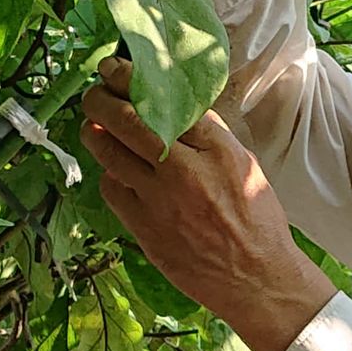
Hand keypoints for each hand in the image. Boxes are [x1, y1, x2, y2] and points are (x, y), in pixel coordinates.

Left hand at [82, 57, 334, 350]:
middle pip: (127, 120)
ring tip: (93, 126)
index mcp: (218, 149)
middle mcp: (185, 170)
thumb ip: (210, 137)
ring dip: (94, 132)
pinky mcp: (144, 227)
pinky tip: (115, 170)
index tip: (117, 69)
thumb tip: (174, 110)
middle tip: (96, 92)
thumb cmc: (257, 223)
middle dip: (101, 99)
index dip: (132, 79)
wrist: (256, 280)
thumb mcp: (246, 167)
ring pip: (108, 152)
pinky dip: (108, 173)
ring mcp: (160, 200)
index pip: (166, 100)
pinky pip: (111, 188)